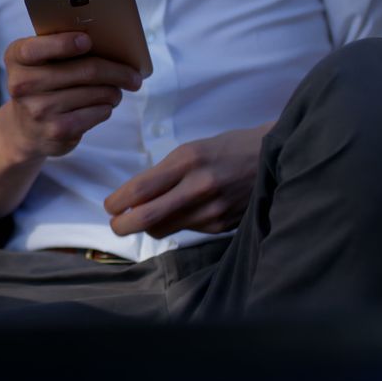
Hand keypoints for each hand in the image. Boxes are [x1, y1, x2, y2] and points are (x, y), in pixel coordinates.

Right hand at [0, 32, 141, 160]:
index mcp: (17, 58)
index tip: (87, 41)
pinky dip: (106, 108)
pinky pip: (97, 113)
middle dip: (117, 71)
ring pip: (97, 93)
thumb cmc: (43, 83)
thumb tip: (112, 44)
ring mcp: (39, 110)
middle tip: (134, 75)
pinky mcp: (56, 131)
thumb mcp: (40, 60)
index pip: (36, 48)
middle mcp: (22, 84)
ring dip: (114, 91)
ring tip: (116, 91)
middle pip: (85, 70)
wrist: (25, 128)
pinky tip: (102, 106)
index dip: (64, 43)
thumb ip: (61, 46)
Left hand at [103, 123, 273, 237]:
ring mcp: (213, 209)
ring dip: (147, 227)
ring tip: (145, 217)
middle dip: (122, 226)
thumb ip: (163, 174)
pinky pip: (185, 230)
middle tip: (116, 224)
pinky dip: (175, 224)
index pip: (140, 189)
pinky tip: (183, 212)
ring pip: (163, 229)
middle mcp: (200, 186)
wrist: (272, 157)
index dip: (117, 202)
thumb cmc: (225, 150)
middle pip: (146, 218)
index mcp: (188, 160)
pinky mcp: (222, 225)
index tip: (109, 206)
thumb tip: (132, 199)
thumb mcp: (191, 150)